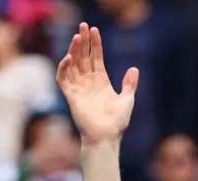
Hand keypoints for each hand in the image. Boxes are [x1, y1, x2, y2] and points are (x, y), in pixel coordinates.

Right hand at [56, 23, 138, 142]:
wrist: (106, 137)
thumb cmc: (117, 122)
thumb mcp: (127, 100)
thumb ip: (129, 84)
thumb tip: (134, 68)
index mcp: (101, 81)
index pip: (96, 57)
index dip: (95, 44)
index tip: (95, 30)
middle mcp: (89, 82)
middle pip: (83, 57)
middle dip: (83, 41)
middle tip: (83, 26)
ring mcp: (79, 88)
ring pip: (73, 65)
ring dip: (73, 50)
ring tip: (77, 37)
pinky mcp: (71, 96)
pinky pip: (63, 79)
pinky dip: (64, 68)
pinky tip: (68, 58)